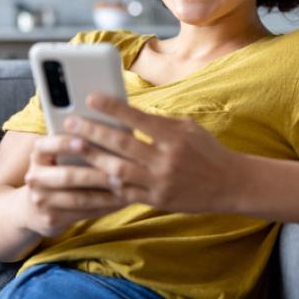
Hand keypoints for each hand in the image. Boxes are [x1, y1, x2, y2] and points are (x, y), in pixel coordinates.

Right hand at [23, 134, 124, 236]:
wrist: (36, 207)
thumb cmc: (63, 168)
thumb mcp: (62, 154)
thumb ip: (81, 142)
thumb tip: (117, 131)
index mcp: (38, 154)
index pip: (46, 145)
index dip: (64, 144)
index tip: (84, 141)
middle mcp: (35, 177)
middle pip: (67, 176)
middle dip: (96, 174)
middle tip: (120, 171)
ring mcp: (41, 201)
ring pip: (78, 198)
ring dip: (105, 194)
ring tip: (126, 187)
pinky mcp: (52, 219)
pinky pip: (83, 213)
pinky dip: (105, 207)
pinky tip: (122, 201)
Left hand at [61, 93, 242, 213]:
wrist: (229, 183)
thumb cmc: (208, 150)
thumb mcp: (189, 128)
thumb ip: (160, 122)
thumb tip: (129, 114)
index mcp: (174, 136)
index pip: (137, 118)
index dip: (111, 108)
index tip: (91, 98)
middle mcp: (165, 159)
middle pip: (121, 143)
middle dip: (92, 132)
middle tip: (70, 123)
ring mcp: (160, 182)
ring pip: (116, 169)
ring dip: (92, 157)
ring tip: (73, 147)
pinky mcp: (157, 200)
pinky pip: (124, 191)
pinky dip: (106, 181)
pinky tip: (91, 172)